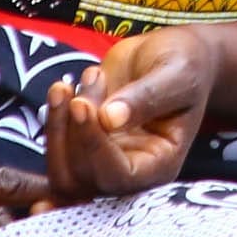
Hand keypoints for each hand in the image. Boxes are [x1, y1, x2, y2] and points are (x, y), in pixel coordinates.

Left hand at [43, 26, 219, 200]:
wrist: (170, 55)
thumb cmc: (184, 64)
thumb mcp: (175, 74)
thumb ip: (146, 97)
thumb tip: (109, 119)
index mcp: (160, 165)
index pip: (118, 177)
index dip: (93, 146)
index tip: (82, 104)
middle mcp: (131, 171)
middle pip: (82, 180)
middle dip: (71, 135)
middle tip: (74, 91)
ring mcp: (104, 159)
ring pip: (62, 171)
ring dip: (56, 128)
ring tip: (66, 86)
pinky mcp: (84, 144)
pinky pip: (56, 150)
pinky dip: (52, 121)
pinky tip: (61, 90)